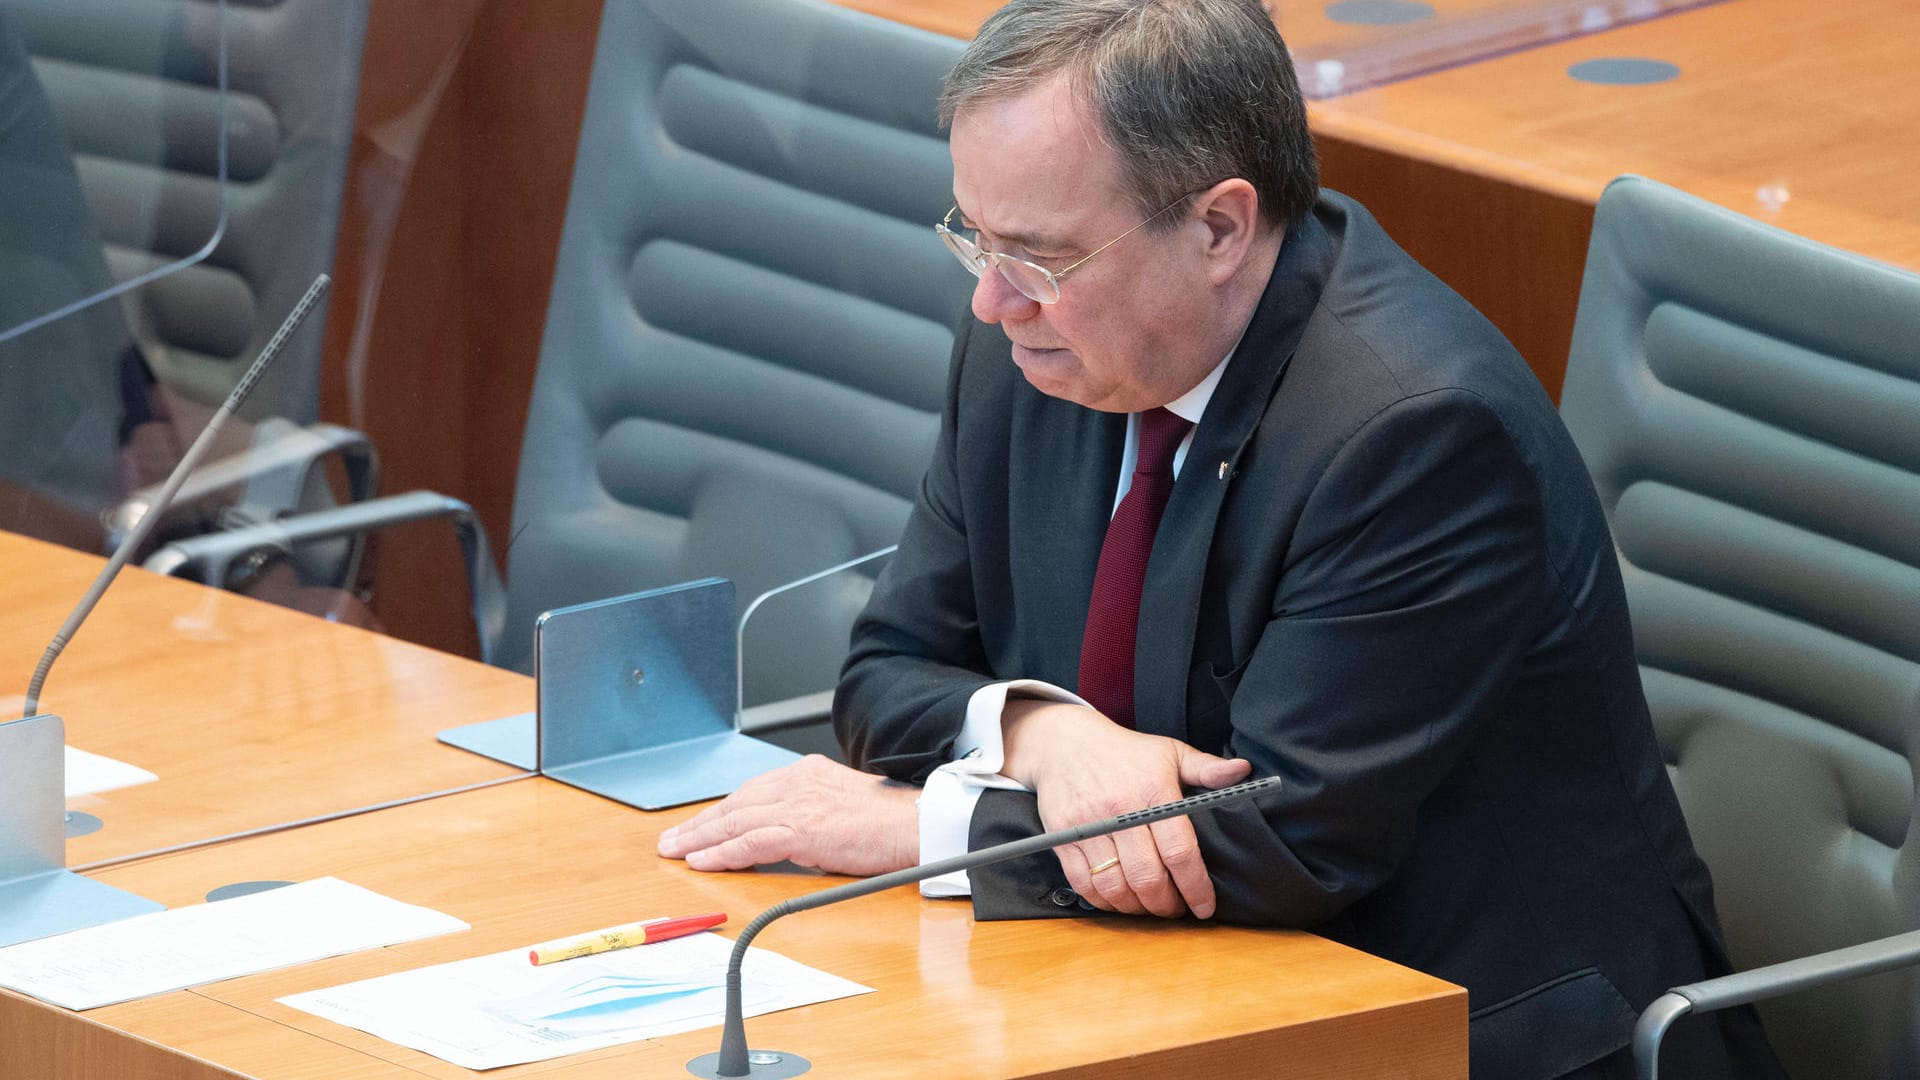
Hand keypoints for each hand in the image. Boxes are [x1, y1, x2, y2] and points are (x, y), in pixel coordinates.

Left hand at [656, 755, 918, 876]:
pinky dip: (721, 853)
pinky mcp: (801, 829)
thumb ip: (809, 812)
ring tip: (675, 851)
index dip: (721, 811)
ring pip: (734, 821)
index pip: (751, 792)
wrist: (915, 824)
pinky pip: (749, 842)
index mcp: (807, 773)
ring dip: (699, 838)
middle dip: (700, 823)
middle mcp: (797, 782)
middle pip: (735, 803)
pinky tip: (701, 861)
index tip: (700, 825)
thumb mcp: (840, 804)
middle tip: (672, 838)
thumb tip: (786, 837)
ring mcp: (798, 804)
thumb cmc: (888, 822)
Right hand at [1002, 701, 1249, 918]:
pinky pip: (1084, 883)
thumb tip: (1243, 771)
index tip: (1205, 906)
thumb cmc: (1125, 752)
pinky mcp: (1064, 837)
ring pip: (1115, 886)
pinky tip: (1119, 898)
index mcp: (1152, 791)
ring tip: (1150, 905)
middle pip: (1147, 877)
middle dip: (1166, 904)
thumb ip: (1206, 767)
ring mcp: (1088, 826)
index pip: (1179, 851)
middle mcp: (1119, 811)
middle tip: (1176, 908)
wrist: (1064, 743)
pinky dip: (1104, 901)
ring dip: (1136, 907)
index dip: (1195, 886)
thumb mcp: (1169, 751)